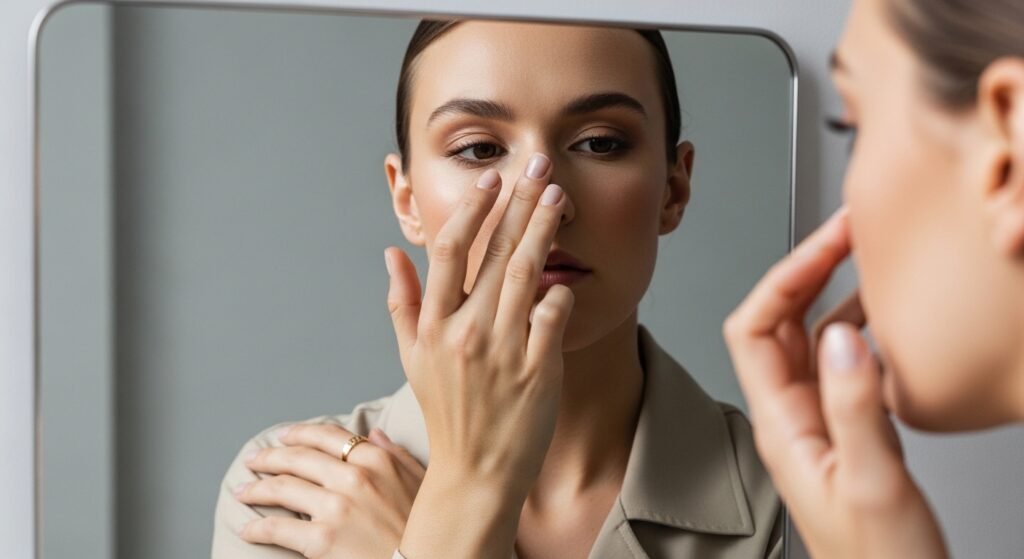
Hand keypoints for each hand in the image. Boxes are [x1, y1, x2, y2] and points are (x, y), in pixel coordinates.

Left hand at [234, 425, 424, 557]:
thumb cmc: (425, 528)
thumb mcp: (421, 481)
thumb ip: (396, 454)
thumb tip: (374, 433)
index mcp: (377, 460)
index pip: (328, 436)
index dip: (299, 434)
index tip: (284, 436)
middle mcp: (354, 477)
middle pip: (298, 458)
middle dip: (269, 457)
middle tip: (253, 460)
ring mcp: (336, 508)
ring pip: (282, 488)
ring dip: (256, 488)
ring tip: (243, 491)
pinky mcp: (322, 540)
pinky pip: (278, 529)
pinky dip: (258, 528)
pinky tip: (248, 528)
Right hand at [385, 156, 572, 490]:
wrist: (475, 473)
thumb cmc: (446, 412)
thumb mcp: (411, 359)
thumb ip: (402, 304)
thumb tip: (390, 255)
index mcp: (434, 326)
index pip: (449, 251)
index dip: (470, 209)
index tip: (490, 180)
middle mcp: (466, 333)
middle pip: (494, 252)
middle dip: (518, 203)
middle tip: (538, 167)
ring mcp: (504, 351)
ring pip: (527, 274)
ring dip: (543, 229)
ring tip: (557, 197)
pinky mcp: (538, 371)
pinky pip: (553, 317)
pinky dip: (560, 292)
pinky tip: (566, 275)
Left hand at [723, 208, 947, 558]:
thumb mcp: (871, 482)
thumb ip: (855, 408)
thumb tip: (841, 336)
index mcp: (780, 424)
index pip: (754, 328)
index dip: (784, 277)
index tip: (826, 243)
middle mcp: (790, 415)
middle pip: (779, 322)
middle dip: (808, 268)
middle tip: (847, 231)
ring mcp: (815, 420)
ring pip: (811, 337)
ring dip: (834, 292)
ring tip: (866, 258)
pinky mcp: (845, 428)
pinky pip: (841, 362)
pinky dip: (859, 327)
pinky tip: (885, 318)